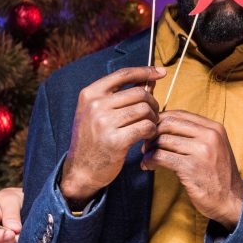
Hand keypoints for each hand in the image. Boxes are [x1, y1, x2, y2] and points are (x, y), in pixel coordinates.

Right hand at [61, 66, 164, 203]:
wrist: (81, 170)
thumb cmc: (94, 139)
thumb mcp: (98, 112)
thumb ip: (121, 96)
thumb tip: (150, 80)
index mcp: (90, 94)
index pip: (123, 74)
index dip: (145, 71)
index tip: (161, 72)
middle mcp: (95, 105)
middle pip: (140, 93)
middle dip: (152, 103)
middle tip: (153, 114)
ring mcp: (104, 123)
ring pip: (145, 110)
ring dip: (153, 118)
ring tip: (149, 126)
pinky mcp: (116, 141)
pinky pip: (147, 127)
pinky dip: (152, 131)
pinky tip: (147, 136)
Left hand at [141, 110, 242, 228]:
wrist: (231, 200)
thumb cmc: (219, 175)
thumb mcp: (215, 147)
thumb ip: (197, 135)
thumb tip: (165, 125)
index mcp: (214, 128)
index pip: (180, 114)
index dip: (161, 121)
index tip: (152, 132)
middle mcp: (209, 136)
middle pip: (169, 123)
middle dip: (152, 133)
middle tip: (146, 145)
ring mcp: (201, 151)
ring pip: (163, 139)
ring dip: (149, 149)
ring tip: (147, 157)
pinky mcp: (191, 167)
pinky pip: (161, 156)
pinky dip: (150, 160)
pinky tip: (148, 166)